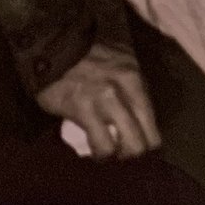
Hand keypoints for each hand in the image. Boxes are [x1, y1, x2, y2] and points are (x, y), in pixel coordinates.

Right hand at [34, 42, 159, 159]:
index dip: (147, 140)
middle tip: (122, 153)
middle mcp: (126, 89)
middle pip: (146, 138)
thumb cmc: (83, 57)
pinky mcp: (85, 110)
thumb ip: (129, 84)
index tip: (136, 144)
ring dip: (120, 155)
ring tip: (109, 154)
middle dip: (136, 153)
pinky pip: (102, 144)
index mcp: (135, 78)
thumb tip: (135, 110)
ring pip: (130, 145)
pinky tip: (95, 153)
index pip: (153, 121)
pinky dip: (101, 154)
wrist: (51, 49)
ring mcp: (107, 100)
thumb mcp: (117, 62)